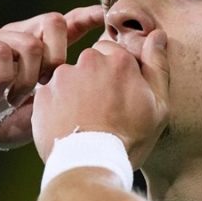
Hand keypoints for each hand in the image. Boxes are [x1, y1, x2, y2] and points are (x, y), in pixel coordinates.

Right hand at [0, 6, 103, 147]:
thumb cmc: (14, 123)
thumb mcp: (49, 106)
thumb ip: (68, 88)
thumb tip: (98, 77)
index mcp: (42, 49)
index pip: (68, 24)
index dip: (85, 17)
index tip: (103, 14)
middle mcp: (20, 36)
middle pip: (53, 21)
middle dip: (57, 56)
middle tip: (46, 85)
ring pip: (29, 42)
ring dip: (27, 78)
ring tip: (16, 99)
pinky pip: (0, 49)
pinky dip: (5, 77)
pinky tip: (0, 93)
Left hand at [32, 30, 168, 168]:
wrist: (91, 164)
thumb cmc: (130, 138)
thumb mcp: (158, 106)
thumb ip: (157, 66)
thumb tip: (158, 35)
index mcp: (119, 60)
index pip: (116, 52)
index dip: (119, 74)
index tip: (121, 95)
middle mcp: (88, 61)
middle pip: (92, 62)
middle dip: (97, 79)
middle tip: (104, 109)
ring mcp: (62, 77)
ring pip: (71, 77)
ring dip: (77, 92)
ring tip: (85, 120)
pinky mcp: (43, 95)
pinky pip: (52, 94)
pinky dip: (59, 106)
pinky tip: (70, 125)